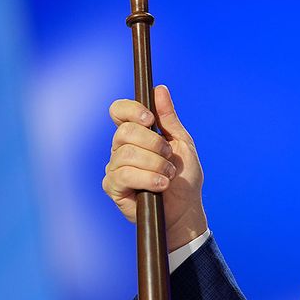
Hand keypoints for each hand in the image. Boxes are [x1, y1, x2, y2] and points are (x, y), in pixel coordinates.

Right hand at [102, 84, 207, 250]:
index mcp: (136, 134)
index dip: (131, 110)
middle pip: (125, 132)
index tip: (150, 119)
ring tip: (168, 176)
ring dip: (155, 164)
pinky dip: (148, 179)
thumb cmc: (184, 177)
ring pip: (126, 154)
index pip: (119, 111)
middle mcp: (121, 148)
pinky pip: (124, 175)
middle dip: (154, 143)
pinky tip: (161, 186)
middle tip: (169, 157)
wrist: (186, 209)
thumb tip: (159, 89)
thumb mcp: (181, 143)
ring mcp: (115, 167)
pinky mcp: (113, 187)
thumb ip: (168, 118)